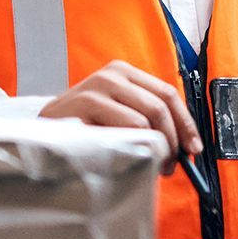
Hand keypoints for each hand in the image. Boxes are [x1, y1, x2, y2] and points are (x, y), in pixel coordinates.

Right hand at [41, 59, 202, 174]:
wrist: (43, 130)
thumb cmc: (86, 125)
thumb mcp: (118, 112)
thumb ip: (147, 117)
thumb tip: (186, 143)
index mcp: (124, 72)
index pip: (167, 93)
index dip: (185, 122)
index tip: (194, 147)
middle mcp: (111, 75)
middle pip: (159, 107)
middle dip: (172, 140)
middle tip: (171, 165)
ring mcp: (95, 89)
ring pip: (143, 120)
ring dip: (155, 148)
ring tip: (151, 165)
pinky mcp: (82, 107)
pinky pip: (122, 131)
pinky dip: (133, 147)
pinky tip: (129, 157)